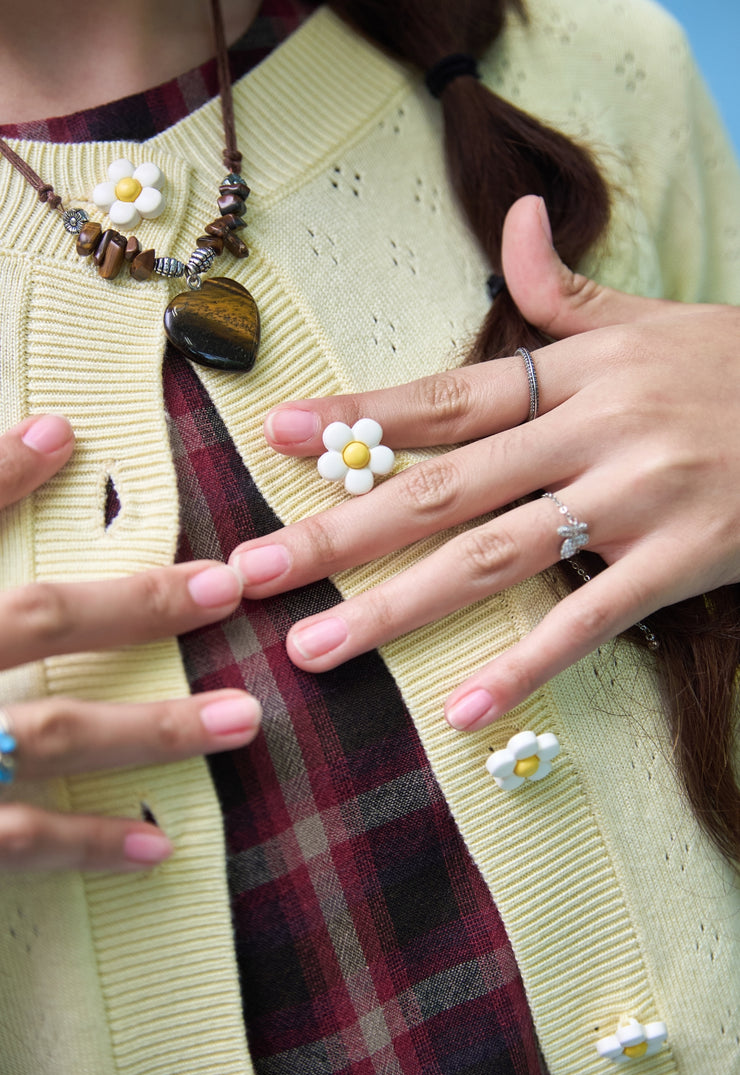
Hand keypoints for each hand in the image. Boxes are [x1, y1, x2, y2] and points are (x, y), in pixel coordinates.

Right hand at [0, 414, 260, 870]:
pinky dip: (81, 845)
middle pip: (32, 621)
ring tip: (242, 719)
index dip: (2, 478)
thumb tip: (46, 431)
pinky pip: (10, 840)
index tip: (71, 443)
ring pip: (45, 733)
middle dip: (136, 606)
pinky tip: (155, 844)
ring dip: (149, 727)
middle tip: (229, 588)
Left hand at [228, 195, 739, 731]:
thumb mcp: (652, 319)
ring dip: (397, 607)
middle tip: (252, 570)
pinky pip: (590, 620)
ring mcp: (637, 501)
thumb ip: (564, 292)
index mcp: (577, 372)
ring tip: (316, 648)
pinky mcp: (683, 562)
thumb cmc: (734, 368)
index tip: (278, 438)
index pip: (446, 396)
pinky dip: (526, 666)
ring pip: (494, 557)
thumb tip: (514, 222)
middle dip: (338, 531)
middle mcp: (593, 431)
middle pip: (442, 487)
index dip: (360, 417)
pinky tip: (464, 711)